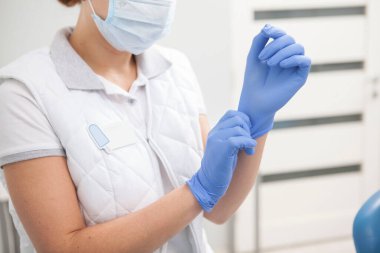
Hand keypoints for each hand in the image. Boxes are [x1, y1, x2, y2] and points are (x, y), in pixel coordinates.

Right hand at [186, 110, 256, 211]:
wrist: (208, 182)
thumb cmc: (220, 167)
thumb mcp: (225, 147)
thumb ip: (232, 136)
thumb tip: (249, 129)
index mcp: (215, 131)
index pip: (232, 114)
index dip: (244, 121)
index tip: (246, 135)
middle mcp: (215, 132)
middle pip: (238, 119)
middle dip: (248, 129)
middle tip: (248, 142)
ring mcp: (217, 139)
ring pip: (240, 128)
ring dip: (249, 138)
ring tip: (249, 150)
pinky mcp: (223, 148)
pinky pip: (240, 139)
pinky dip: (249, 144)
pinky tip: (249, 151)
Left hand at [238, 24, 311, 138]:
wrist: (254, 101)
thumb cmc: (253, 81)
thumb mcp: (253, 57)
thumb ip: (259, 41)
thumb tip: (267, 27)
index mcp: (277, 53)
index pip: (282, 35)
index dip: (276, 31)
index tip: (266, 32)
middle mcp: (288, 58)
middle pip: (290, 40)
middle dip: (275, 44)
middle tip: (262, 57)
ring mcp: (294, 67)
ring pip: (298, 47)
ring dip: (282, 51)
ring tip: (270, 63)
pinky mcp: (300, 77)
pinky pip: (305, 60)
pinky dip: (294, 58)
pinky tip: (282, 64)